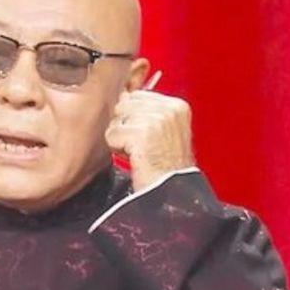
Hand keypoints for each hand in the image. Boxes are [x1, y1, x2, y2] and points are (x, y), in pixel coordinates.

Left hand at [105, 71, 194, 190]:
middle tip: (141, 147)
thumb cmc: (165, 168)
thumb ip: (147, 111)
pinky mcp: (143, 133)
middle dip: (125, 126)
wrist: (172, 195)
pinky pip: (112, 134)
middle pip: (124, 104)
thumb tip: (122, 94)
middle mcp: (169, 109)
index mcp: (177, 106)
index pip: (136, 95)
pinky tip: (134, 159)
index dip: (132, 118)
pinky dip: (117, 149)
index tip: (144, 138)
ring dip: (120, 138)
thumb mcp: (164, 132)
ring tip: (138, 153)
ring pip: (116, 119)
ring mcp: (157, 120)